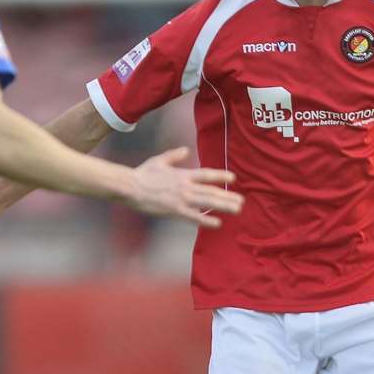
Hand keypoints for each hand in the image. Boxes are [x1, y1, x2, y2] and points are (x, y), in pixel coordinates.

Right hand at [128, 147, 243, 227]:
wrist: (131, 187)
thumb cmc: (143, 173)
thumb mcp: (160, 160)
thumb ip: (174, 155)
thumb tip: (185, 150)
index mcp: (183, 174)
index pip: (207, 174)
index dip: (221, 175)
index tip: (233, 178)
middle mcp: (186, 186)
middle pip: (211, 191)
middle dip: (228, 196)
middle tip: (241, 201)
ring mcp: (181, 199)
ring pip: (207, 203)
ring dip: (224, 206)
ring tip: (237, 209)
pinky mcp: (175, 211)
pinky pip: (194, 217)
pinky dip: (207, 220)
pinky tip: (218, 223)